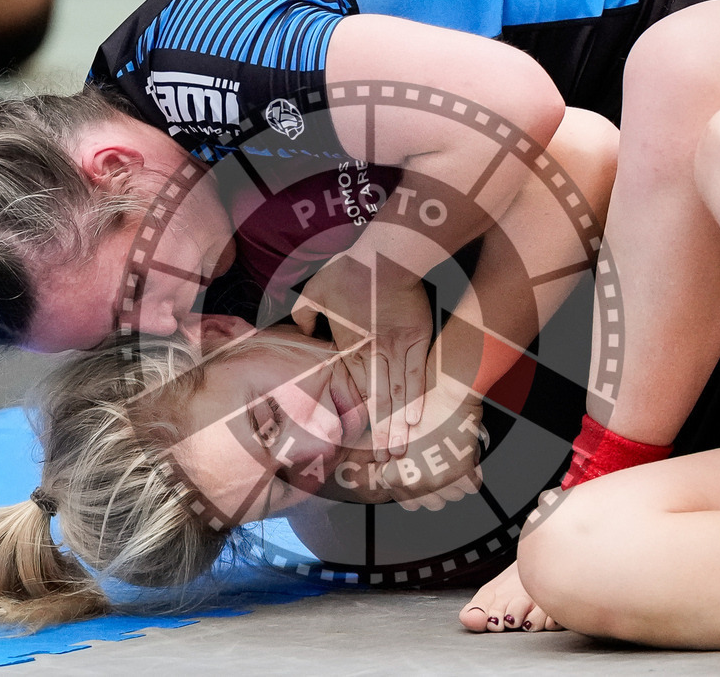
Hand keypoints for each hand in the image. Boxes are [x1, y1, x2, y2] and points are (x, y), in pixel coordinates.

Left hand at [292, 253, 431, 461]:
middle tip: (385, 464)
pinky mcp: (418, 340)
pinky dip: (418, 400)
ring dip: (400, 427)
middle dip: (382, 435)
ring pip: (399, 395)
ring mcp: (398, 349)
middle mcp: (375, 355)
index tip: (359, 442)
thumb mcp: (315, 292)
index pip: (356, 392)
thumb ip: (306, 316)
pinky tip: (417, 421)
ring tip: (401, 452)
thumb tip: (300, 329)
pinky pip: (418, 376)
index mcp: (351, 348)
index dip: (360, 420)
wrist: (385, 256)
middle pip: (379, 402)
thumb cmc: (349, 271)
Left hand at [380, 377, 484, 510]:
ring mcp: (440, 480)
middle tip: (438, 469)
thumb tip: (404, 477)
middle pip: (433, 503)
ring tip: (451, 459)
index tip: (422, 478)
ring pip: (453, 496)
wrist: (443, 390)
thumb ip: (398, 464)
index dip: (416, 488)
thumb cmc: (419, 407)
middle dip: (436, 488)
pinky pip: (472, 487)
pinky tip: (465, 458)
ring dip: (454, 482)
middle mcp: (416, 483)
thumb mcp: (397, 438)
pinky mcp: (462, 473)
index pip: (408, 501)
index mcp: (395, 476)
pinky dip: (472, 474)